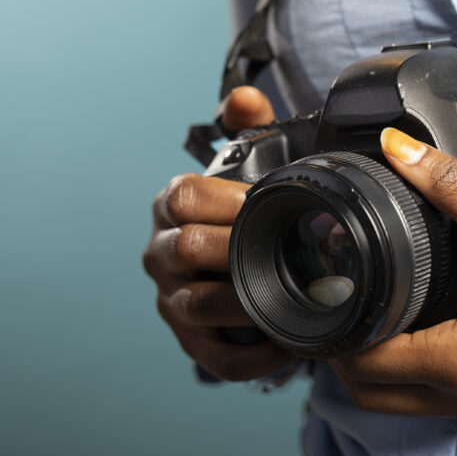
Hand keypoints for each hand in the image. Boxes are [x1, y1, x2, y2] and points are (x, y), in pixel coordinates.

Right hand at [143, 87, 293, 380]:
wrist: (239, 268)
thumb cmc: (244, 215)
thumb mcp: (248, 167)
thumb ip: (249, 129)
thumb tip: (246, 98)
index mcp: (173, 206)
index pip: (183, 195)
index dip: (225, 198)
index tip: (268, 202)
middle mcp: (163, 253)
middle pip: (187, 249)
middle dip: (237, 248)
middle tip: (290, 249)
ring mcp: (172, 300)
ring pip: (196, 305)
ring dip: (246, 304)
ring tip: (293, 300)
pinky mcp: (191, 342)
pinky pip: (215, 358)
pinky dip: (252, 356)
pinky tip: (287, 346)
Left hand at [329, 128, 456, 422]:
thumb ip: (452, 187)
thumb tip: (397, 149)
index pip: (363, 363)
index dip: (332, 332)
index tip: (322, 295)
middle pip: (369, 395)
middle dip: (343, 354)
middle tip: (338, 303)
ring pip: (398, 404)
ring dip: (373, 369)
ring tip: (370, 312)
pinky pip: (431, 401)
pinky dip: (408, 375)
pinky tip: (414, 328)